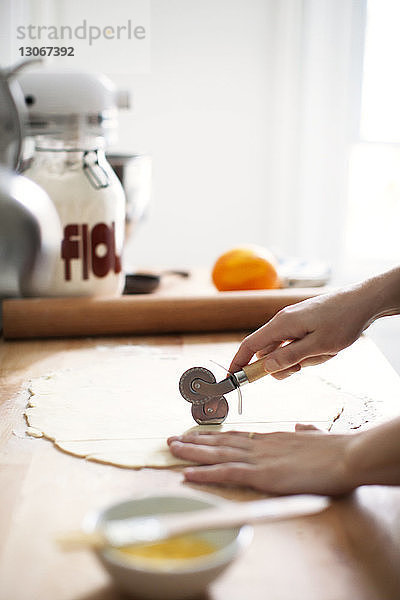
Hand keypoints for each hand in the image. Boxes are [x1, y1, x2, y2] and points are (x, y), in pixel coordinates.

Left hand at [167, 425, 356, 495]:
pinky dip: (204, 473)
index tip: (198, 435)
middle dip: (195, 441)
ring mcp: (259, 459)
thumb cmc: (335, 450)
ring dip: (191, 452)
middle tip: (172, 438)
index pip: (237, 437)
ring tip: (171, 448)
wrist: (345, 456)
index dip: (215, 437)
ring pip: (217, 454)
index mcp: (272, 439)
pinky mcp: (261, 475)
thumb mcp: (317, 436)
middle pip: (221, 442)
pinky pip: (225, 473)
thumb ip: (306, 432)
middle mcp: (260, 446)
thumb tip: (303, 427)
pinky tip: (186, 473)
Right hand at [229, 285, 377, 378]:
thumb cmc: (343, 321)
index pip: (250, 346)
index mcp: (282, 324)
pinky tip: (328, 347)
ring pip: (286, 350)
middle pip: (268, 353)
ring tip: (325, 352)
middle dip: (283, 365)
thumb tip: (265, 367)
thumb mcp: (319, 346)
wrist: (363, 301)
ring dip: (302, 359)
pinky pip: (298, 345)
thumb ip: (290, 357)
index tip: (231, 379)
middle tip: (304, 366)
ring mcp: (293, 322)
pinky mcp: (303, 324)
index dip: (238, 363)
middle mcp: (283, 322)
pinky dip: (309, 352)